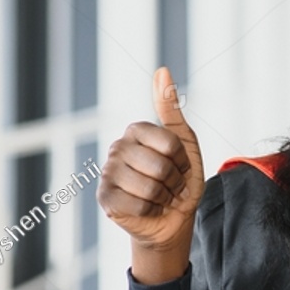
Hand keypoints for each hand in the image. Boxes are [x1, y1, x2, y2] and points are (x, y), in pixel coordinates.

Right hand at [97, 67, 205, 282]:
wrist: (173, 219)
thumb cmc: (180, 180)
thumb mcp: (184, 143)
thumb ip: (171, 109)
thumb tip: (162, 70)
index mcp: (136, 131)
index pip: (169, 142)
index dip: (182, 161)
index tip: (180, 166)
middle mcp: (117, 148)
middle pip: (160, 166)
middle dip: (174, 183)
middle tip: (170, 186)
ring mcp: (108, 172)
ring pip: (149, 187)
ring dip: (163, 198)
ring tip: (159, 197)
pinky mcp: (105, 198)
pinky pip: (136, 205)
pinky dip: (150, 212)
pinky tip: (146, 209)